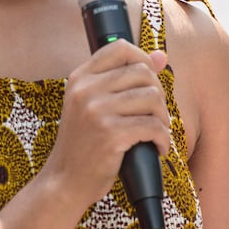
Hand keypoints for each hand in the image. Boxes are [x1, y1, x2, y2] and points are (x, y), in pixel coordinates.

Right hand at [46, 41, 170, 207]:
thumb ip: (124, 78)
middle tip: (155, 115)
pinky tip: (157, 148)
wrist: (65, 181)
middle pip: (143, 73)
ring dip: (163, 118)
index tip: (150, 81)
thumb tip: (161, 56)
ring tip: (157, 132)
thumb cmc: (84, 143)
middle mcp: (86, 90)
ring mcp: (97, 111)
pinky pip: (153, 126)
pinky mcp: (110, 134)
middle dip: (158, 95)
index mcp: (80, 78)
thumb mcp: (94, 105)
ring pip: (152, 98)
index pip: (120, 47)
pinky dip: (163, 139)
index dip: (143, 60)